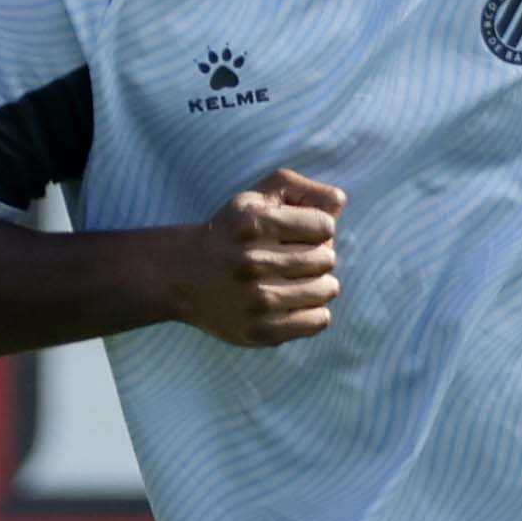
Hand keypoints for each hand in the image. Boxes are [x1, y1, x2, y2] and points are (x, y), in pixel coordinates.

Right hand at [167, 167, 342, 347]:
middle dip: (318, 256)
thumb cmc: (232, 233)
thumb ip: (300, 189)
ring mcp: (256, 300)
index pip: (325, 226)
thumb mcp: (257, 198)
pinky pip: (318, 320)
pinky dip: (314, 311)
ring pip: (327, 289)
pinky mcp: (260, 331)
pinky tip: (295, 303)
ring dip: (320, 284)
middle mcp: (252, 262)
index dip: (316, 228)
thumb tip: (339, 202)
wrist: (182, 277)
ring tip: (299, 281)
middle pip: (327, 258)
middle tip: (296, 260)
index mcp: (254, 223)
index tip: (298, 234)